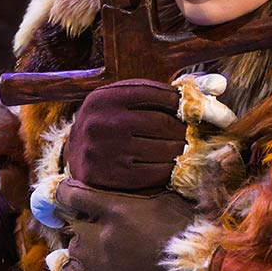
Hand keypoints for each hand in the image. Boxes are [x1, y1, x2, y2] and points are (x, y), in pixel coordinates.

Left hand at [51, 180, 194, 270]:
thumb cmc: (186, 236)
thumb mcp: (167, 201)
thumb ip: (144, 188)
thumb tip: (139, 172)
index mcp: (115, 208)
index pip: (68, 194)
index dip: (62, 191)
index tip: (64, 191)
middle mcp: (98, 234)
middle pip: (69, 220)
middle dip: (77, 218)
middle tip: (93, 220)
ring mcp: (94, 260)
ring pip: (70, 245)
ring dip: (81, 243)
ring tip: (101, 245)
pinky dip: (71, 268)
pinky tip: (84, 265)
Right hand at [68, 80, 185, 193]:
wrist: (75, 156)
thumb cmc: (107, 124)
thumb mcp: (116, 102)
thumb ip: (148, 95)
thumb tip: (196, 94)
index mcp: (103, 98)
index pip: (152, 93)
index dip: (177, 101)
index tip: (188, 108)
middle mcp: (101, 122)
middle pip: (161, 123)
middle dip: (182, 129)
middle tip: (191, 133)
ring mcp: (103, 151)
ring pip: (161, 149)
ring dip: (179, 150)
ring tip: (183, 148)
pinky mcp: (109, 177)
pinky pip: (154, 173)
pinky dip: (169, 169)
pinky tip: (172, 165)